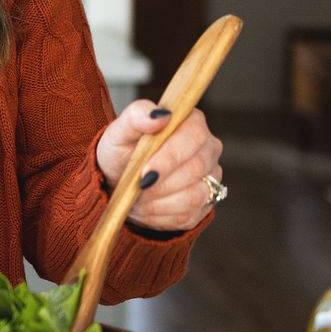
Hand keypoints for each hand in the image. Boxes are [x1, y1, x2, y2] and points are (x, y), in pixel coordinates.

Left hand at [94, 101, 223, 233]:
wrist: (119, 182)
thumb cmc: (122, 152)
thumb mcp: (119, 132)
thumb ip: (136, 116)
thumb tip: (159, 115)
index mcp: (192, 122)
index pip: (194, 136)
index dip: (170, 157)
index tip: (144, 173)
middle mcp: (208, 148)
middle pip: (196, 168)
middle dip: (160, 183)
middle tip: (136, 188)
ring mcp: (210, 177)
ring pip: (194, 195)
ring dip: (158, 202)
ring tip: (137, 198)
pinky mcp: (205, 203)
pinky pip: (188, 215)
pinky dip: (160, 216)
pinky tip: (145, 208)